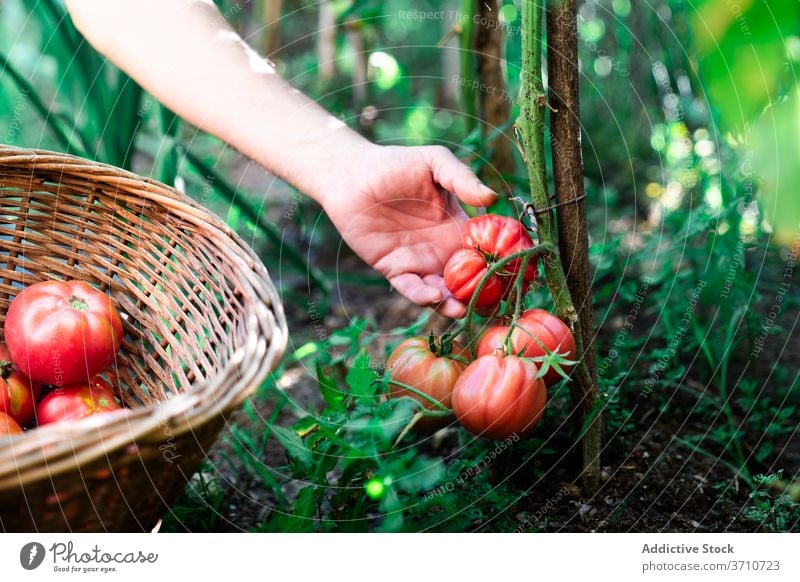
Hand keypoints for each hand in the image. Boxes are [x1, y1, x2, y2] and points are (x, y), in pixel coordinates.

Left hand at [320, 144, 496, 317]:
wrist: (351, 175)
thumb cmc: (395, 164)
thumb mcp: (435, 163)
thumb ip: (462, 179)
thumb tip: (492, 198)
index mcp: (457, 227)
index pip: (485, 251)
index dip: (499, 263)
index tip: (515, 275)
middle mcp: (442, 249)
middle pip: (467, 280)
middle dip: (480, 294)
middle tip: (492, 304)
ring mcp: (419, 262)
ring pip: (442, 291)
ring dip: (452, 303)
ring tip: (461, 308)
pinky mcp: (394, 269)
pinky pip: (411, 288)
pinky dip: (422, 296)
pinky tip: (431, 296)